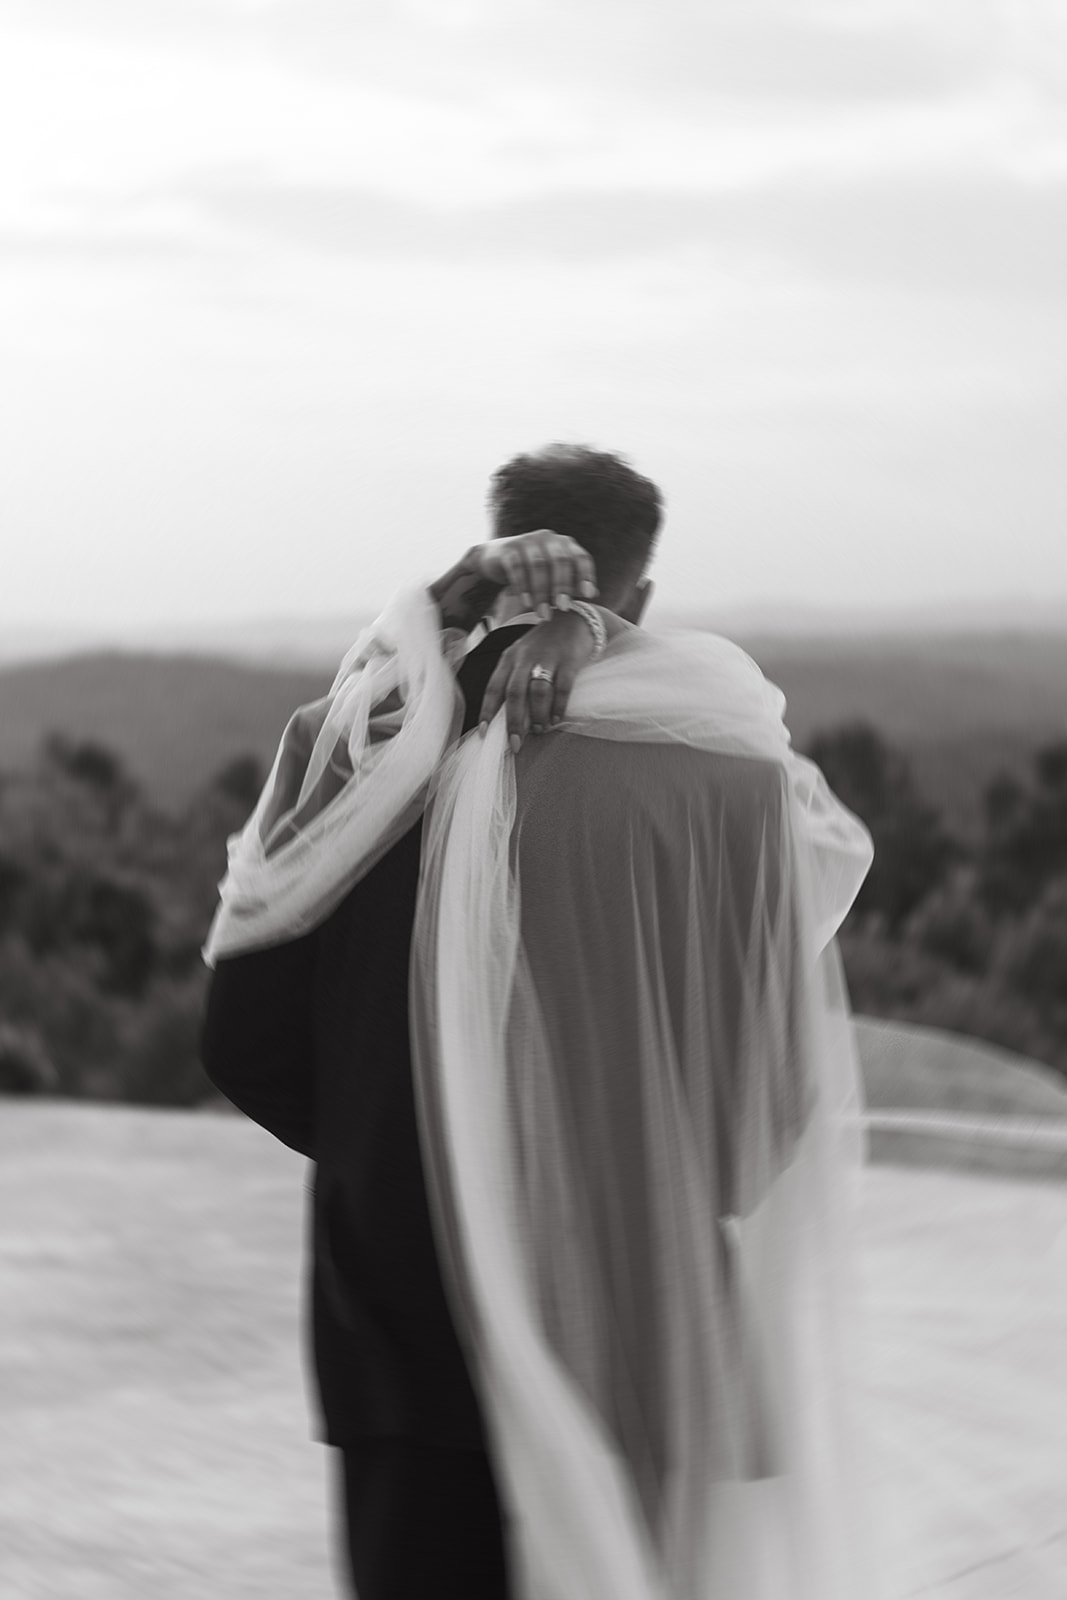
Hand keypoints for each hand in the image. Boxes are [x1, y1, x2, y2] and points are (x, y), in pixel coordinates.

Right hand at [473, 530, 598, 618]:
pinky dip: (523, 586)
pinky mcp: (509, 549)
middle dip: (562, 586)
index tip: (588, 595)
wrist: (495, 559)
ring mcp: (528, 541)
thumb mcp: (553, 575)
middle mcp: (548, 538)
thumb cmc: (532, 570)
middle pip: (560, 560)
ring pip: (539, 565)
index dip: (586, 575)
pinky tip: (525, 602)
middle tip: (563, 608)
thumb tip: (595, 594)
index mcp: (564, 544)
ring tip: (543, 614)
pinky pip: (517, 567)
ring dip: (542, 592)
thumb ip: (572, 583)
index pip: (580, 557)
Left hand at [479, 608, 606, 751]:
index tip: (483, 733)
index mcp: (509, 657)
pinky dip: (559, 706)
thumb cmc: (545, 645)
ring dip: (537, 715)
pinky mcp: (569, 660)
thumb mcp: (523, 656)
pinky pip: (562, 687)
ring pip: (537, 691)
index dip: (487, 711)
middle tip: (516, 744)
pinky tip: (557, 719)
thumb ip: (514, 680)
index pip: (493, 687)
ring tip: (539, 729)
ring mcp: (547, 658)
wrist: (574, 619)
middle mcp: (525, 657)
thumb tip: (509, 718)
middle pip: (514, 693)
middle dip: (513, 721)